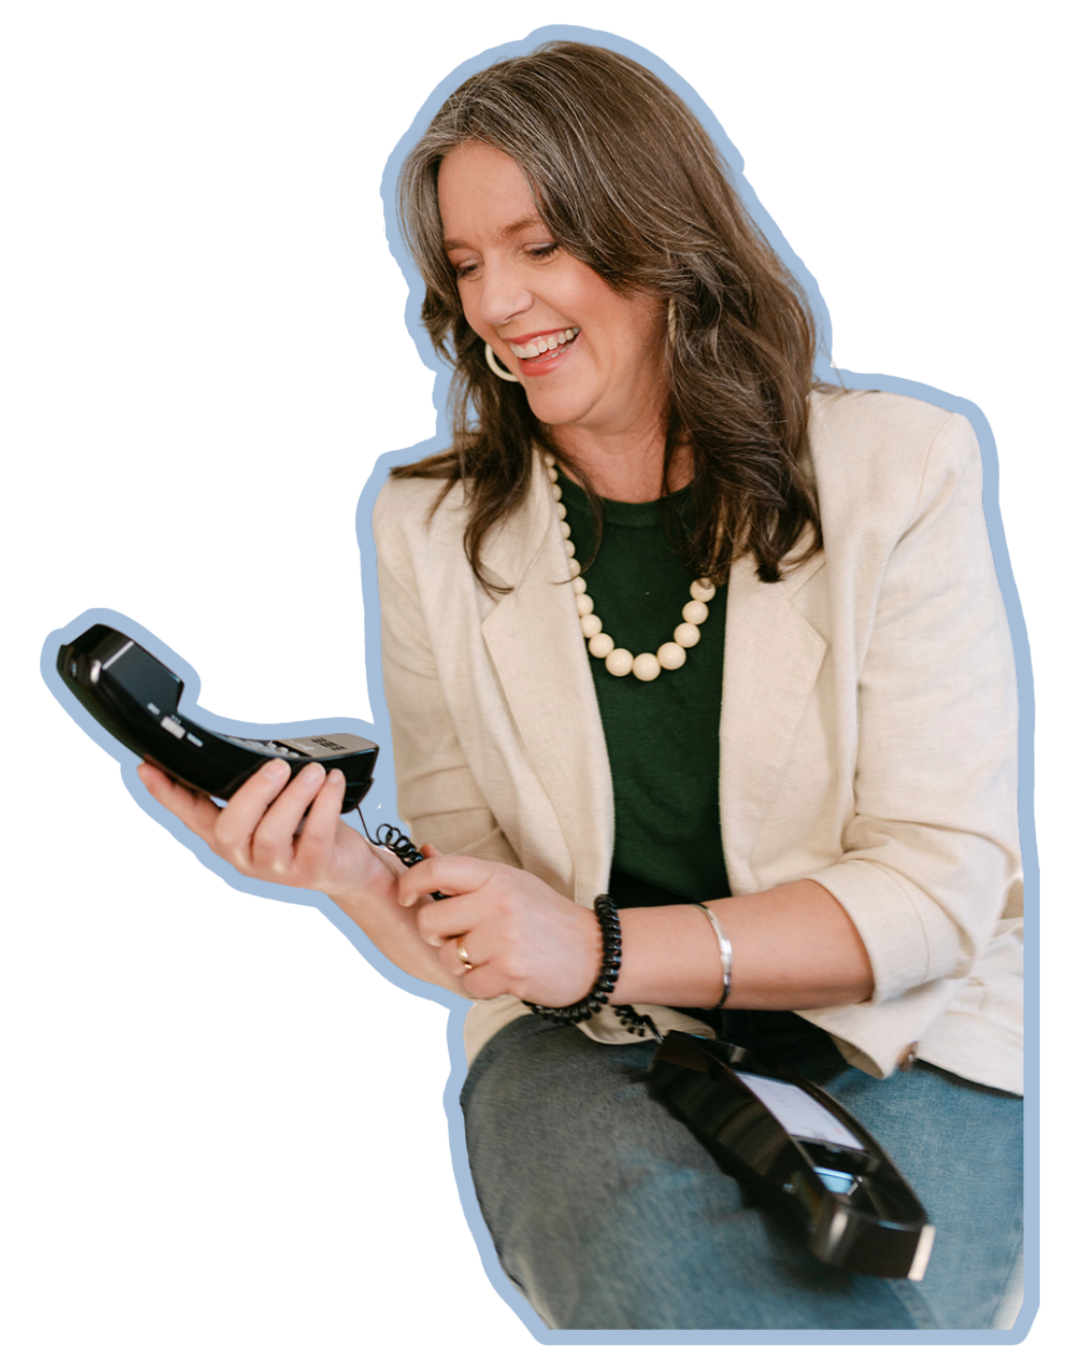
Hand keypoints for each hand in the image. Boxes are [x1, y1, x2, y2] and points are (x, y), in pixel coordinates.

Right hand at [136, 758, 399, 905]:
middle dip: (252, 793)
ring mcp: (275, 868)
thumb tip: (247, 750)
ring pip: (272, 833)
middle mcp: (244, 855)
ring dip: (294, 796)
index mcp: (230, 836)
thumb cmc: (309, 831)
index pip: (189, 814)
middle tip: (277, 766)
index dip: (167, 793)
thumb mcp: (274, 808)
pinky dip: (326, 804)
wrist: (347, 868)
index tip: (148, 767)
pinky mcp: (309, 872)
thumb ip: (255, 789)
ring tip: (314, 772)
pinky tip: (332, 784)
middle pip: (230, 829)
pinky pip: (315, 836)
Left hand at [397, 853, 604, 1007]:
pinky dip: (480, 984)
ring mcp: (504, 939)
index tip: (406, 897)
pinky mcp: (511, 972)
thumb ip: (466, 873)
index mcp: (495, 876)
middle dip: (436, 935)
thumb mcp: (510, 882)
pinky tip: (500, 973)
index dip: (410, 884)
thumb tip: (424, 853)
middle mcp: (498, 903)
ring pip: (448, 957)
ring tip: (487, 956)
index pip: (436, 871)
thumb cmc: (547, 916)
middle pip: (430, 921)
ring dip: (460, 963)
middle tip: (456, 937)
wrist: (596, 951)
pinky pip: (469, 984)